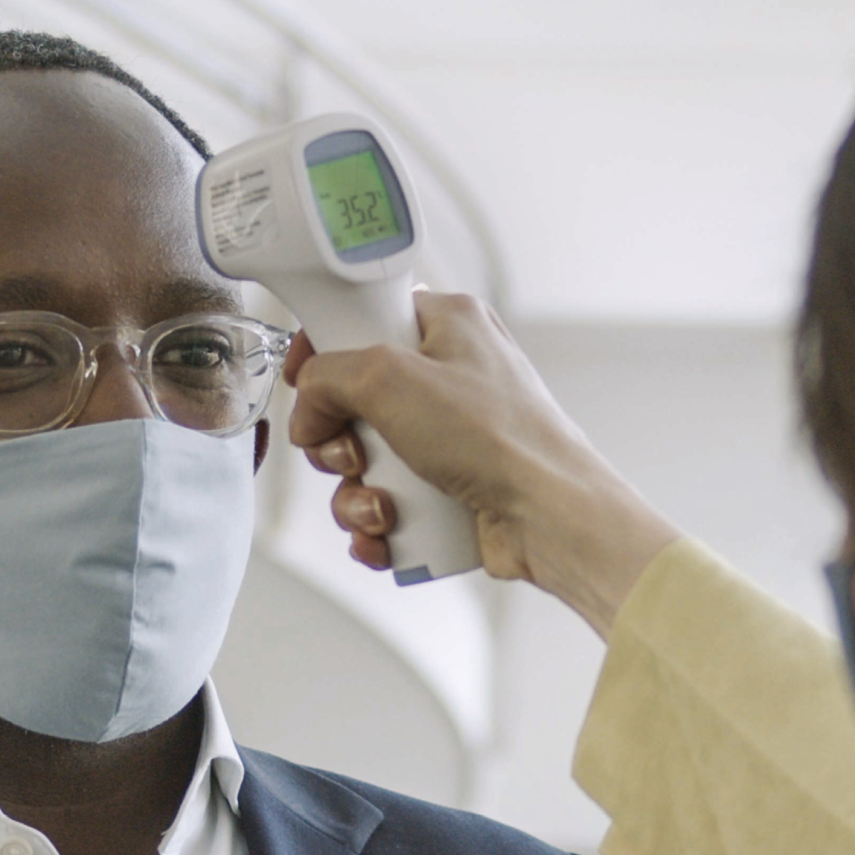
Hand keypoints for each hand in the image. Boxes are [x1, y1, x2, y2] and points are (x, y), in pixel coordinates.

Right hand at [285, 291, 681, 635]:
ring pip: (366, 463)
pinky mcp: (449, 489)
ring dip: (355, 494)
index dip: (324, 354)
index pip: (362, 320)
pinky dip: (376, 525)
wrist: (549, 516)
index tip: (305, 384)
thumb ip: (330, 376)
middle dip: (339, 442)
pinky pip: (387, 504)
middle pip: (353, 403)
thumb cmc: (499, 438)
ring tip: (381, 507)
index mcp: (446, 326)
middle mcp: (449, 378)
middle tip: (355, 455)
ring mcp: (450, 438)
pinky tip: (385, 534)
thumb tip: (310, 404)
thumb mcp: (391, 379)